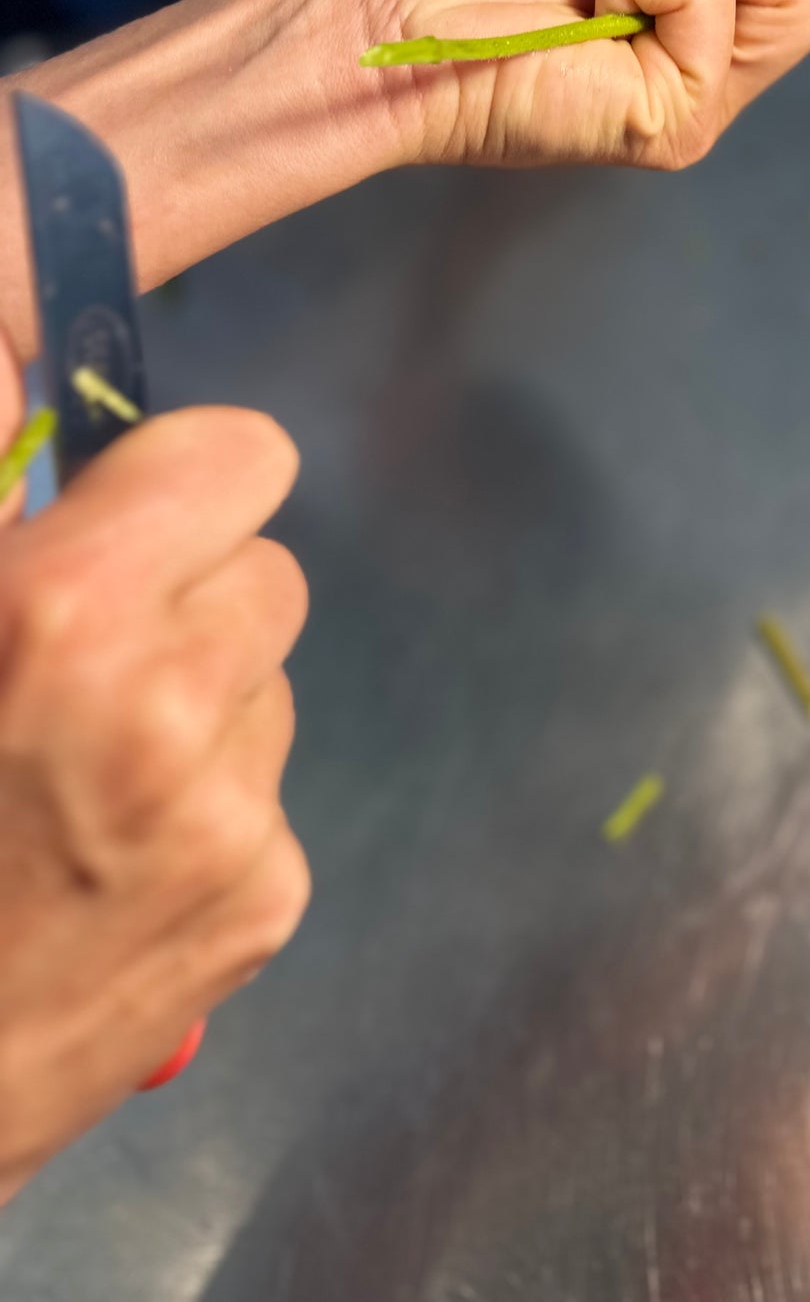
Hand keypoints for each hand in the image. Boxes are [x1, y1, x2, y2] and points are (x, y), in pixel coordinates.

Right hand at [0, 343, 309, 1202]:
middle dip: (189, 598)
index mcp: (63, 608)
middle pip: (269, 570)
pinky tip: (107, 860)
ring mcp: (231, 810)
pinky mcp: (265, 898)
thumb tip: (58, 426)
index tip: (137, 515)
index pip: (243, 456)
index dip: (185, 480)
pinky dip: (205, 803)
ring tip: (79, 776)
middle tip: (86, 664)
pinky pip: (265, 783)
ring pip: (268, 679)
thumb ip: (12, 521)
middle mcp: (171, 698)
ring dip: (200, 700)